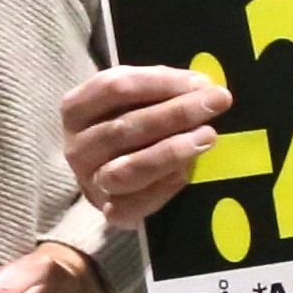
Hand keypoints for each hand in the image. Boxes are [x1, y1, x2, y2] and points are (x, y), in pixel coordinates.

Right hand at [61, 61, 225, 220]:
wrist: (116, 174)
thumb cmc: (130, 125)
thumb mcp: (136, 99)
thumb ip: (161, 88)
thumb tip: (200, 86)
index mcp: (77, 108)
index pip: (114, 87)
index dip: (160, 82)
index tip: (200, 82)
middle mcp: (77, 146)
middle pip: (124, 127)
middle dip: (176, 113)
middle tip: (216, 102)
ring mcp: (91, 181)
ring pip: (127, 169)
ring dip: (171, 151)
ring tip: (208, 136)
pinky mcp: (108, 211)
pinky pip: (134, 205)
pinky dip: (164, 188)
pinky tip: (188, 172)